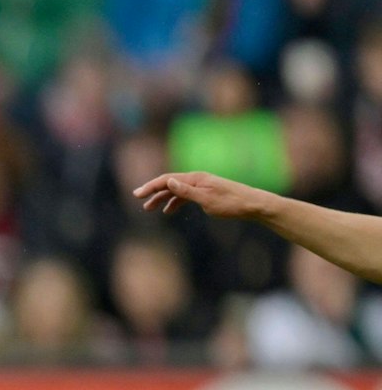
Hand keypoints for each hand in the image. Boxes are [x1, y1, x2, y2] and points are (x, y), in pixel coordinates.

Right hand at [134, 171, 265, 221]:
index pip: (167, 180)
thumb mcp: (207, 199)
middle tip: (137, 199)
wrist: (252, 205)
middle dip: (152, 191)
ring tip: (149, 208)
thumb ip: (186, 191)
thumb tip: (168, 181)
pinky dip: (174, 202)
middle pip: (169, 183)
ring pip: (176, 190)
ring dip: (162, 198)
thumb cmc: (231, 203)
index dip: (150, 186)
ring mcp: (201, 186)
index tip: (136, 195)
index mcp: (196, 179)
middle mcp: (197, 179)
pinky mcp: (206, 193)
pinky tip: (169, 211)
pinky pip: (185, 196)